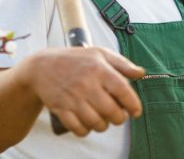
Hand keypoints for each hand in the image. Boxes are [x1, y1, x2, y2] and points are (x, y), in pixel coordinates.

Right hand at [17, 47, 144, 136]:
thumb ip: (122, 64)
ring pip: (96, 122)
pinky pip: (78, 128)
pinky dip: (85, 130)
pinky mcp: (61, 109)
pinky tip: (88, 125)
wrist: (41, 67)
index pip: (122, 91)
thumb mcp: (100, 53)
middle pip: (111, 111)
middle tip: (119, 116)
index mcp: (99, 70)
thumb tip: (141, 74)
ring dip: (103, 125)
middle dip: (119, 118)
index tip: (136, 112)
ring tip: (104, 119)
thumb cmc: (75, 59)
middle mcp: (87, 84)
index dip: (133, 104)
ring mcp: (73, 98)